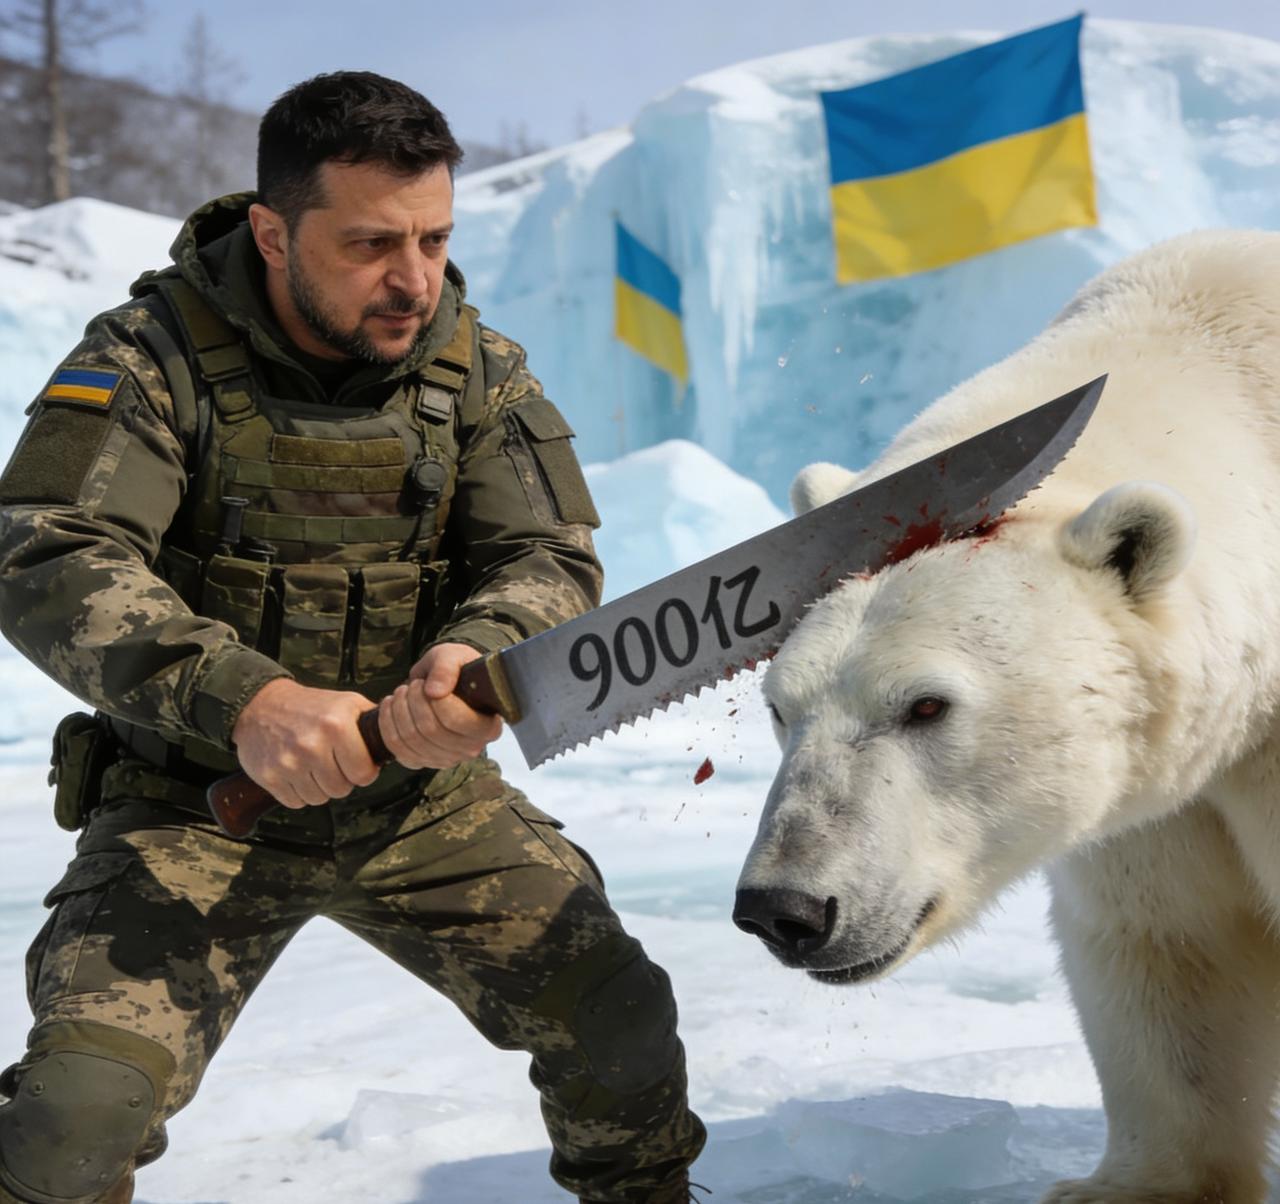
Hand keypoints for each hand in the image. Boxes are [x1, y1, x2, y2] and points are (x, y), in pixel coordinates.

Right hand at [231, 678, 378, 807]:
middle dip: (341, 780)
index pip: (363, 774)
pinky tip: (296, 772)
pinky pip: (296, 801)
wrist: (259, 705)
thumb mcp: (346, 702)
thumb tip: (398, 742)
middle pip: (341, 790)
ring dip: (319, 787)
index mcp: (336, 725)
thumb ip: (373, 723)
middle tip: (332, 763)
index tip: (357, 764)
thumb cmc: (309, 706)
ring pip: (319, 798)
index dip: (363, 772)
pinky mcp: (269, 776)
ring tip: (313, 766)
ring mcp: (289, 762)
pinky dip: (298, 792)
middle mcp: (312, 744)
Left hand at [379, 643, 502, 769]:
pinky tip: (390, 706)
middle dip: (414, 702)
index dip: (437, 702)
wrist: (443, 684)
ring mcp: (447, 758)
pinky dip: (387, 725)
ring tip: (402, 692)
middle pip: (431, 731)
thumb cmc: (455, 670)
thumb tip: (434, 691)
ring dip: (399, 710)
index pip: (458, 721)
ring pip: (413, 740)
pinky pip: (398, 749)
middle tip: (412, 685)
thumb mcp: (454, 656)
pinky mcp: (424, 762)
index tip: (427, 684)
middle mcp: (471, 748)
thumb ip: (447, 668)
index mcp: (488, 725)